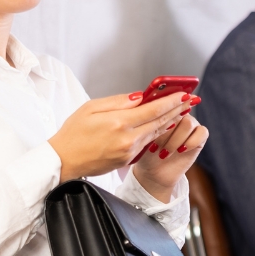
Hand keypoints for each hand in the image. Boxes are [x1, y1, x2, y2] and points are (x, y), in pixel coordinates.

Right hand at [48, 92, 190, 181]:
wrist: (63, 161)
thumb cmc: (73, 132)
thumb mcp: (91, 108)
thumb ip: (118, 101)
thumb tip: (140, 97)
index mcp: (119, 123)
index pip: (153, 110)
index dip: (171, 101)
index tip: (183, 93)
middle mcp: (128, 139)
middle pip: (160, 122)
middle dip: (177, 110)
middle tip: (190, 100)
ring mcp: (129, 152)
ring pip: (155, 133)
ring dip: (170, 121)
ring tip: (182, 110)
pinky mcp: (127, 160)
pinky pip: (146, 143)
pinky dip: (157, 132)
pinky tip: (164, 124)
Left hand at [131, 112, 208, 201]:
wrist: (154, 172)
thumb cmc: (145, 153)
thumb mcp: (141, 136)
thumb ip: (148, 120)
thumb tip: (147, 104)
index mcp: (164, 109)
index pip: (167, 103)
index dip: (162, 115)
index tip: (154, 130)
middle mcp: (179, 114)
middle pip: (178, 112)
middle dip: (166, 132)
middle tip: (156, 147)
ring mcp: (191, 124)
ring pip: (188, 123)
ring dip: (175, 140)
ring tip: (164, 153)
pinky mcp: (200, 136)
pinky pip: (202, 133)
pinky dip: (190, 142)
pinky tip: (181, 151)